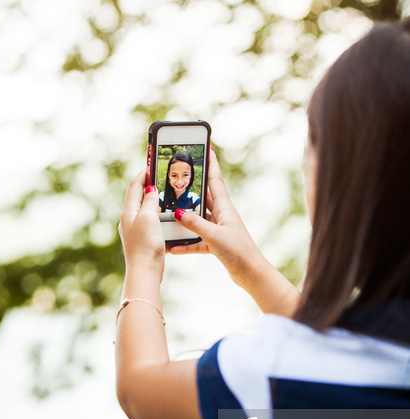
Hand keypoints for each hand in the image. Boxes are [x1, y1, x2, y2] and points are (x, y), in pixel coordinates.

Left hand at [119, 171, 164, 275]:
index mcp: (128, 211)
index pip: (135, 186)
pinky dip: (156, 213)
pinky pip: (149, 220)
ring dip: (153, 199)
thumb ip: (150, 201)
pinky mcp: (142, 238)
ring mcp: (135, 229)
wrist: (145, 271)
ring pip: (144, 208)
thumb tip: (150, 189)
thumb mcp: (149, 217)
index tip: (152, 165)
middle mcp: (129, 218)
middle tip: (160, 177)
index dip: (144, 174)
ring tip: (165, 193)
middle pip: (138, 196)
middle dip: (148, 185)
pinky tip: (165, 215)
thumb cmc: (146, 244)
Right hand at [170, 149, 298, 314]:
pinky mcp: (215, 243)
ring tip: (167, 210)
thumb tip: (178, 213)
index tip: (206, 146)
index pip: (215, 178)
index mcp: (224, 207)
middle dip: (191, 186)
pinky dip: (185, 243)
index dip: (210, 161)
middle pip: (203, 195)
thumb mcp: (214, 235)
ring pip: (196, 218)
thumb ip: (195, 223)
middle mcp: (221, 214)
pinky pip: (196, 239)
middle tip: (176, 175)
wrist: (250, 273)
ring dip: (184, 216)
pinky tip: (173, 246)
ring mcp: (218, 228)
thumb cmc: (238, 251)